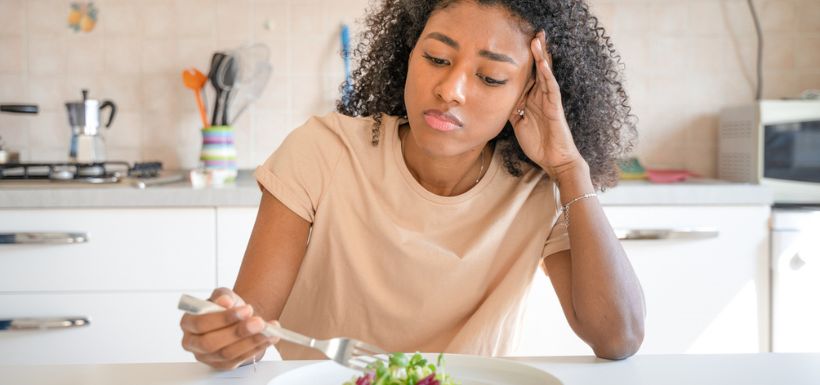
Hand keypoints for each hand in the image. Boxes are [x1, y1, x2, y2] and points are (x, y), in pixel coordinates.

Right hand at [179, 287, 278, 369]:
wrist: (238, 318)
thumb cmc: (226, 307)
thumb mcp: (224, 296)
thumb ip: (223, 296)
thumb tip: (224, 301)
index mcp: (188, 323)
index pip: (201, 324)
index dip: (223, 318)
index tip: (246, 309)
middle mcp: (193, 343)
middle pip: (211, 343)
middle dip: (237, 332)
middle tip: (258, 321)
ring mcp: (207, 357)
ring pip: (227, 353)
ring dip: (250, 341)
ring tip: (267, 329)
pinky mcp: (223, 365)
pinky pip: (240, 359)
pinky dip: (257, 347)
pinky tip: (269, 337)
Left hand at [510, 31, 585, 180]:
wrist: (554, 160)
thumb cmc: (538, 143)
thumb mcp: (518, 124)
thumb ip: (512, 110)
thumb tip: (499, 100)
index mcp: (533, 99)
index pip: (528, 75)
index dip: (524, 60)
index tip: (517, 44)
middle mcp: (542, 96)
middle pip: (539, 69)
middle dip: (536, 51)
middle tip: (534, 32)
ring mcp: (550, 101)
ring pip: (546, 74)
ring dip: (542, 57)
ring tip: (538, 39)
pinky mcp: (555, 108)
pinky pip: (552, 88)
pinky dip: (548, 75)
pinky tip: (544, 63)